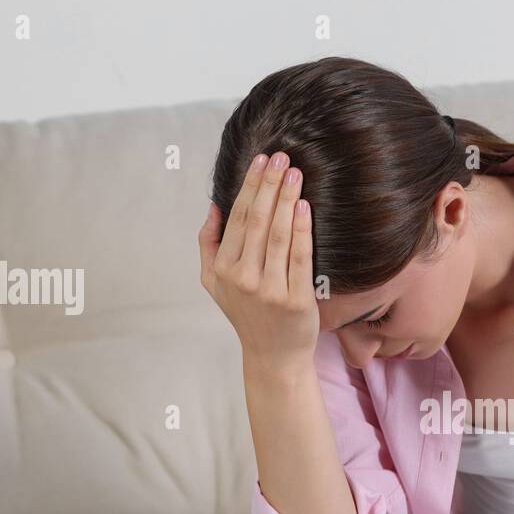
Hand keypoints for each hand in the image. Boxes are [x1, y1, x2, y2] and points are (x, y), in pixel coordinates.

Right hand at [198, 151, 318, 375]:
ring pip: (278, 235)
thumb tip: (213, 206)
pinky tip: (304, 207)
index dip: (250, 187)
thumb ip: (209, 244)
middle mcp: (244, 278)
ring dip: (287, 200)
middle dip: (269, 185)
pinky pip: (300, 258)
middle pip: (258, 221)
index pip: (238, 219)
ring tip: (295, 174)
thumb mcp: (214, 283)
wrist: (274, 357)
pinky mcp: (296, 300)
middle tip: (282, 157)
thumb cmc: (247, 315)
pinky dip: (302, 230)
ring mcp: (270, 290)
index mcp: (224, 269)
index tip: (261, 160)